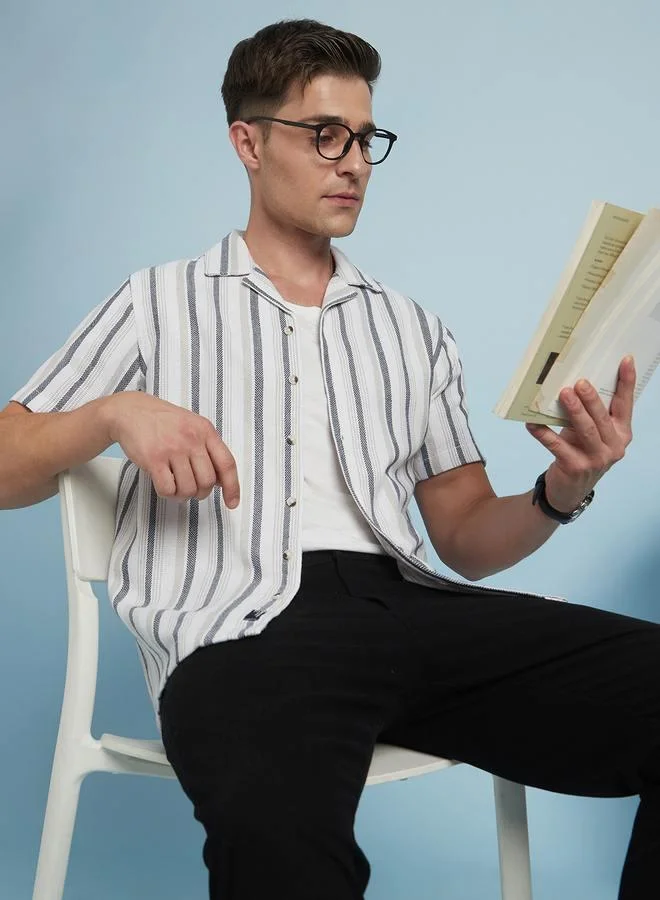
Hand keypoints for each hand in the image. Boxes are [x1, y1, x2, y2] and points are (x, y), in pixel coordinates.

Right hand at [104, 392, 239, 504]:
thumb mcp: (193, 425)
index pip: (227, 463)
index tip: (232, 503)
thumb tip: (221, 481)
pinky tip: (163, 484)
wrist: (131, 411)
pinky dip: (167, 494)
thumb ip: (208, 449)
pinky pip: (168, 489)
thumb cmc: (163, 421)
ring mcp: (172, 449)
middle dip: (201, 492)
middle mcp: (192, 439)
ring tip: (175, 485)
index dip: (232, 487)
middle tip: (191, 488)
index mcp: (206, 431)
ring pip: (188, 489)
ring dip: (182, 495)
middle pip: (207, 481)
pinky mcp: (153, 459)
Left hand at [525, 356, 634, 511]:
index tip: (625, 360)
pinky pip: (557, 446)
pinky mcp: (575, 468)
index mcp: (621, 433)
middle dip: (591, 398)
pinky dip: (543, 433)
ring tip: (564, 394)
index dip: (626, 382)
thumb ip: (589, 414)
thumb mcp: (591, 434)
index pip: (626, 404)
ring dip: (573, 411)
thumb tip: (570, 384)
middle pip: (602, 417)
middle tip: (580, 382)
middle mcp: (614, 446)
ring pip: (585, 431)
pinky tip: (532, 423)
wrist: (568, 491)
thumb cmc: (580, 452)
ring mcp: (596, 459)